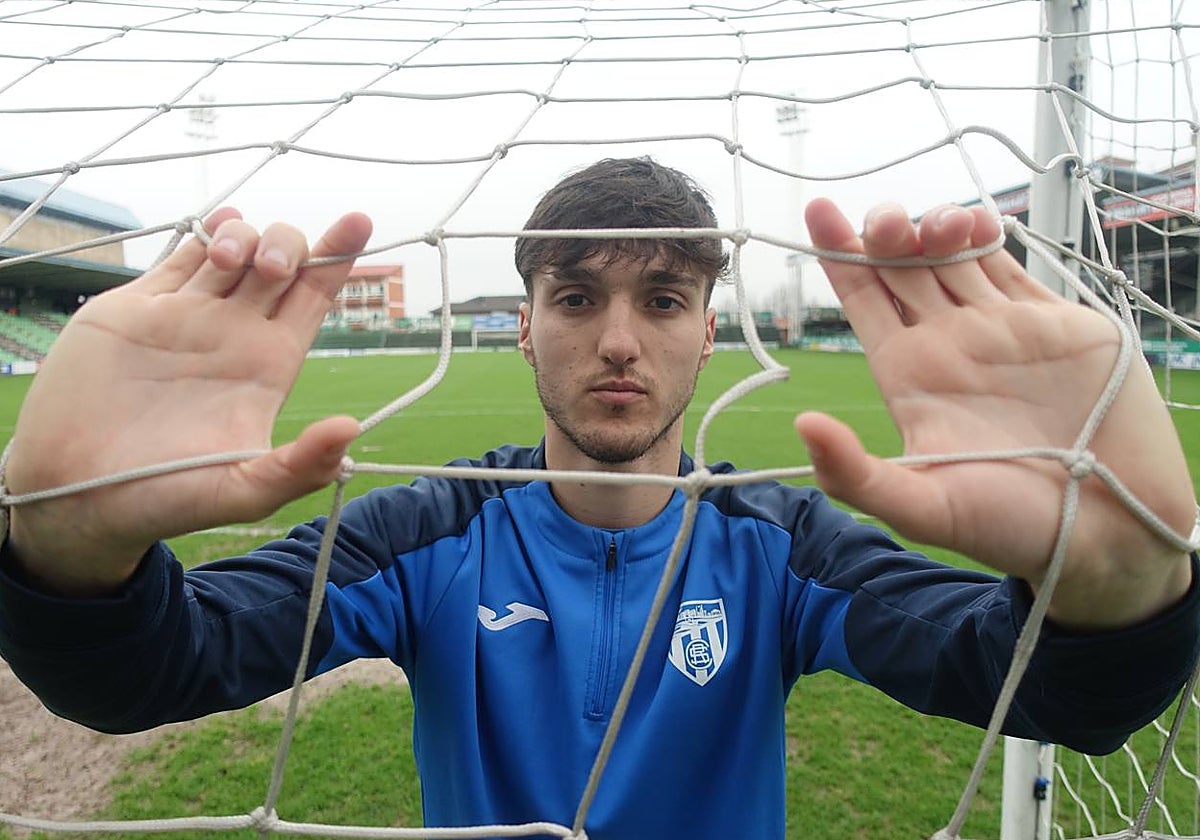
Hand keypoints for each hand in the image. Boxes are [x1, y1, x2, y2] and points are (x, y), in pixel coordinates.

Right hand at [5, 209, 372, 595]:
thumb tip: (351, 432)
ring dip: (245, 235)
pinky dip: (204, 230)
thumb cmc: (164, 498)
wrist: (75, 492)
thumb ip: (298, 466)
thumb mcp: (243, 493)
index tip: (359, 221)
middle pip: (282, 263)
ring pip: (234, 250)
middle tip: (272, 266)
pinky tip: (219, 223)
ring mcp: (187, 316)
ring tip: (230, 258)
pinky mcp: (137, 308)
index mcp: (268, 365)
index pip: (314, 298)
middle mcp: (234, 334)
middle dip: (290, 244)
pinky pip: (179, 257)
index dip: (339, 259)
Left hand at [798, 199, 1194, 627]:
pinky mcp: (1054, 323)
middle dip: (886, 231)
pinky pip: (1011, 267)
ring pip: (954, 256)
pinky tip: (978, 223)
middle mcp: (949, 345)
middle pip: (903, 266)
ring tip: (938, 225)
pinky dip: (991, 237)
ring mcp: (1001, 329)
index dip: (838, 255)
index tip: (817, 210)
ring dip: (937, 226)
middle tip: (887, 221)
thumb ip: (856, 474)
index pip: (864, 299)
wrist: (1110, 531)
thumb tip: (802, 425)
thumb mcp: (923, 508)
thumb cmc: (1010, 528)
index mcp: (909, 375)